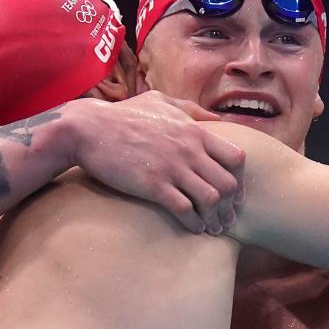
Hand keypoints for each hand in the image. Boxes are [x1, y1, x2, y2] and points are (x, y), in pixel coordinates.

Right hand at [63, 93, 244, 234]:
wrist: (89, 129)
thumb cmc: (123, 115)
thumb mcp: (161, 101)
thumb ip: (191, 109)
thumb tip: (216, 118)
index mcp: (194, 131)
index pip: (236, 158)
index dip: (239, 179)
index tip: (233, 193)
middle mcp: (189, 150)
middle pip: (228, 184)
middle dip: (230, 206)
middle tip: (227, 218)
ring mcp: (172, 168)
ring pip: (211, 199)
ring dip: (215, 218)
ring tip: (213, 228)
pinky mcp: (154, 185)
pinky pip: (185, 209)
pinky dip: (194, 223)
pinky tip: (194, 228)